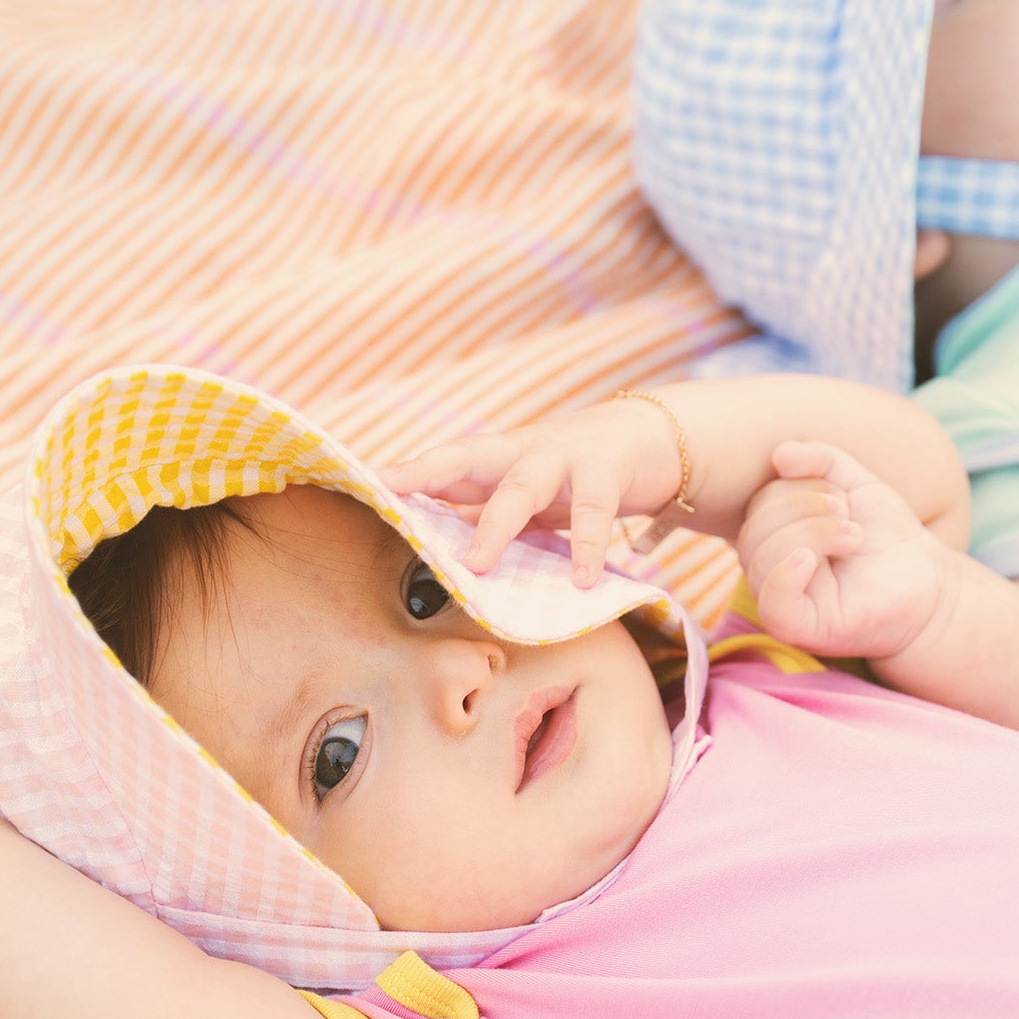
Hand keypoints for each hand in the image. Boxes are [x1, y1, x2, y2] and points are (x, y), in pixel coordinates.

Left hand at [379, 396, 684, 585]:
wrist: (651, 438)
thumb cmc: (574, 475)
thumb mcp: (526, 494)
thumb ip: (486, 515)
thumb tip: (436, 549)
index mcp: (497, 458)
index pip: (442, 461)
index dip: (406, 471)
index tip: (367, 482)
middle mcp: (521, 450)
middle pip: (467, 458)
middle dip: (429, 477)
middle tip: (393, 498)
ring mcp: (563, 456)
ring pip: (522, 485)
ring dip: (497, 525)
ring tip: (478, 565)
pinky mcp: (607, 470)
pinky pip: (594, 511)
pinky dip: (588, 546)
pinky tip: (583, 580)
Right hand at [736, 442, 948, 661]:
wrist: (926, 579)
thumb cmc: (887, 536)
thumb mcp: (856, 485)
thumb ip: (822, 460)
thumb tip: (780, 454)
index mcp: (773, 536)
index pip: (759, 504)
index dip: (798, 488)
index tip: (843, 498)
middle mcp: (768, 569)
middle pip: (753, 531)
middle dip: (804, 508)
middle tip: (850, 518)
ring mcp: (781, 601)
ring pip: (761, 560)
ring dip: (811, 533)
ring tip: (852, 537)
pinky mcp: (800, 628)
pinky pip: (772, 604)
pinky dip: (786, 574)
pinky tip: (812, 559)